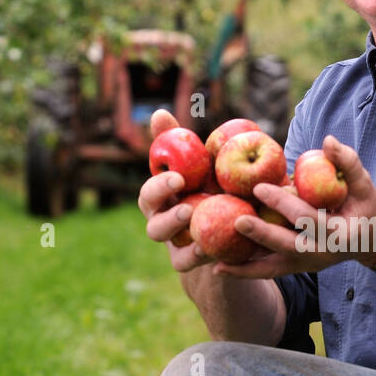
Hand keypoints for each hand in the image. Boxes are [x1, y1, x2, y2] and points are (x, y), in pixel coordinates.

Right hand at [137, 111, 210, 273]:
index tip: (178, 177)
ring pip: (159, 237)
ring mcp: (169, 240)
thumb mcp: (202, 164)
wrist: (226, 224)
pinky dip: (195, 255)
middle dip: (165, 209)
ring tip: (194, 221)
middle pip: (150, 215)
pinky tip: (210, 247)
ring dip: (174, 229)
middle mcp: (158, 217)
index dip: (159, 183)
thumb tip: (158, 114)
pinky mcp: (184, 259)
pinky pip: (183, 261)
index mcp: (160, 195)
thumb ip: (181, 143)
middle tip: (185, 202)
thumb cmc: (209, 185)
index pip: (150, 189)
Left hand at [212, 135, 375, 279]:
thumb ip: (348, 162)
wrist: (375, 241)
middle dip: (261, 234)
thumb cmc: (367, 205)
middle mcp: (322, 254)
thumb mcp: (364, 184)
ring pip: (274, 268)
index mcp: (339, 234)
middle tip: (236, 221)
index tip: (260, 187)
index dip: (284, 203)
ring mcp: (309, 265)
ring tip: (215, 260)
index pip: (308, 218)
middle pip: (287, 246)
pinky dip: (246, 272)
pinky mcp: (299, 268)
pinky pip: (270, 272)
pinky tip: (220, 269)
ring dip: (245, 266)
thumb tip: (328, 140)